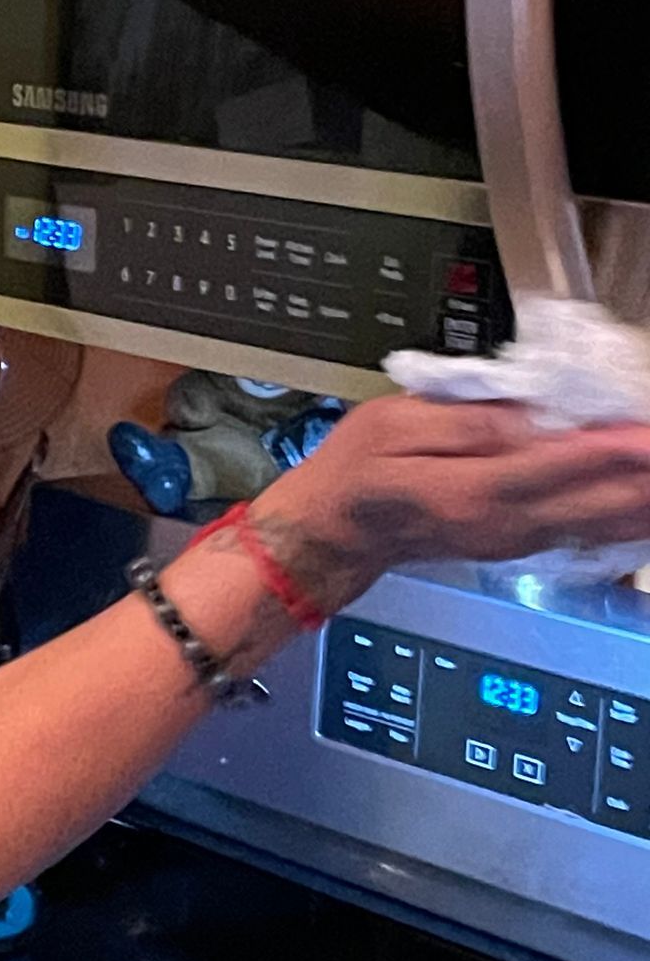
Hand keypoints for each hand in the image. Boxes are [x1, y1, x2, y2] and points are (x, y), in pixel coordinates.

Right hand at [241, 396, 649, 615]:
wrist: (342, 530)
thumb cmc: (358, 471)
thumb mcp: (392, 423)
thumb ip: (462, 421)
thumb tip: (524, 417)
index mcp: (469, 492)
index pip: (553, 468)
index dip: (606, 450)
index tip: (643, 433)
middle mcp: (504, 525)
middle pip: (593, 503)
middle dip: (638, 477)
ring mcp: (518, 540)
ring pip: (599, 526)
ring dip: (639, 501)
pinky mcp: (525, 543)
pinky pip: (589, 536)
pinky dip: (625, 521)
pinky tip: (644, 507)